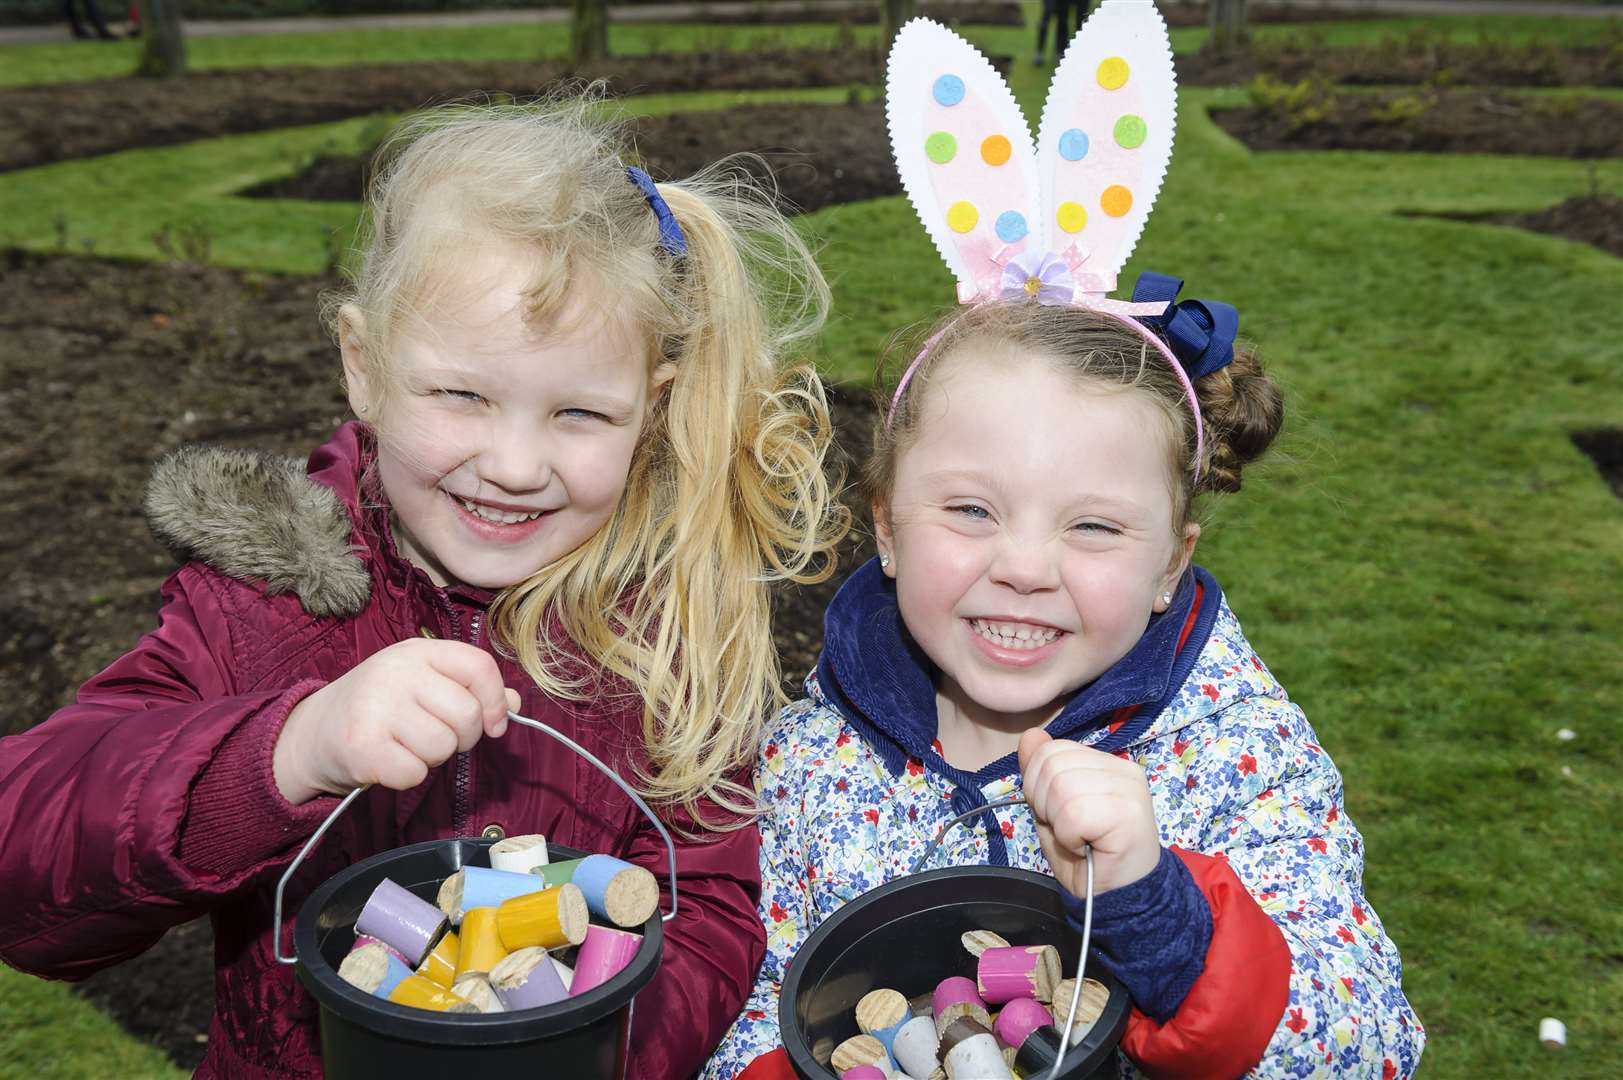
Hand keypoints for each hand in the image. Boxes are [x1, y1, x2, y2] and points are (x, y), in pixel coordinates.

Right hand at [273, 638, 519, 803]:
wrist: (313, 734)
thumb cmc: (380, 708)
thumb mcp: (423, 685)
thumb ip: (469, 689)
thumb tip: (514, 703)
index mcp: (417, 651)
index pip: (479, 665)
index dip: (496, 699)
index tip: (494, 723)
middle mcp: (395, 672)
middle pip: (467, 713)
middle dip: (462, 737)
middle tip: (435, 736)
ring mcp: (375, 707)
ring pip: (443, 746)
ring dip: (432, 757)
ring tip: (406, 745)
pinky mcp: (361, 746)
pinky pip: (415, 773)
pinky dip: (407, 776)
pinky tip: (388, 761)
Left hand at [1017, 728, 1162, 896]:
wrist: (1116, 898)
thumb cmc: (1085, 856)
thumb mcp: (1052, 808)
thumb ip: (1040, 771)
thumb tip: (1030, 735)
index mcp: (1107, 763)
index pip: (1053, 749)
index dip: (1038, 784)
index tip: (1057, 814)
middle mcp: (1123, 769)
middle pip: (1052, 765)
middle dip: (1044, 803)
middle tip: (1068, 829)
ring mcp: (1130, 789)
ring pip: (1062, 787)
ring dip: (1058, 822)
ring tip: (1078, 838)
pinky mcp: (1129, 813)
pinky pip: (1073, 813)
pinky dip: (1068, 836)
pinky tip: (1085, 847)